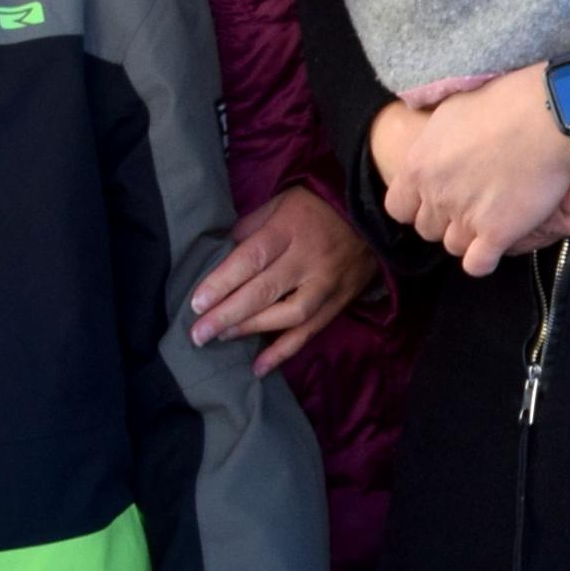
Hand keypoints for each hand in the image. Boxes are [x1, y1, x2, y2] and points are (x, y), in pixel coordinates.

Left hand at [190, 185, 378, 374]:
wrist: (372, 214)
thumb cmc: (316, 207)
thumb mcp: (280, 202)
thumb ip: (250, 228)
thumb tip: (220, 255)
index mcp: (289, 229)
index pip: (251, 258)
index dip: (222, 282)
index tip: (197, 304)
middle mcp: (309, 259)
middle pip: (264, 291)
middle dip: (227, 314)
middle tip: (198, 333)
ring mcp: (327, 283)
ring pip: (288, 315)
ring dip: (252, 330)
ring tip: (221, 339)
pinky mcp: (339, 301)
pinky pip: (310, 331)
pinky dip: (284, 352)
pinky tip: (260, 368)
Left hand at [381, 66, 569, 277]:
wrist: (547, 115)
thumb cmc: (503, 103)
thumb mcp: (450, 110)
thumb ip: (431, 139)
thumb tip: (426, 145)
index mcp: (418, 166)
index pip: (397, 208)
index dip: (416, 207)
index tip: (435, 199)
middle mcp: (435, 196)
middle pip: (427, 229)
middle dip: (445, 220)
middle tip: (469, 205)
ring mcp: (465, 217)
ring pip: (453, 246)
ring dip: (467, 237)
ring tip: (487, 220)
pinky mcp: (497, 232)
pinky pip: (477, 264)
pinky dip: (483, 260)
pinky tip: (495, 244)